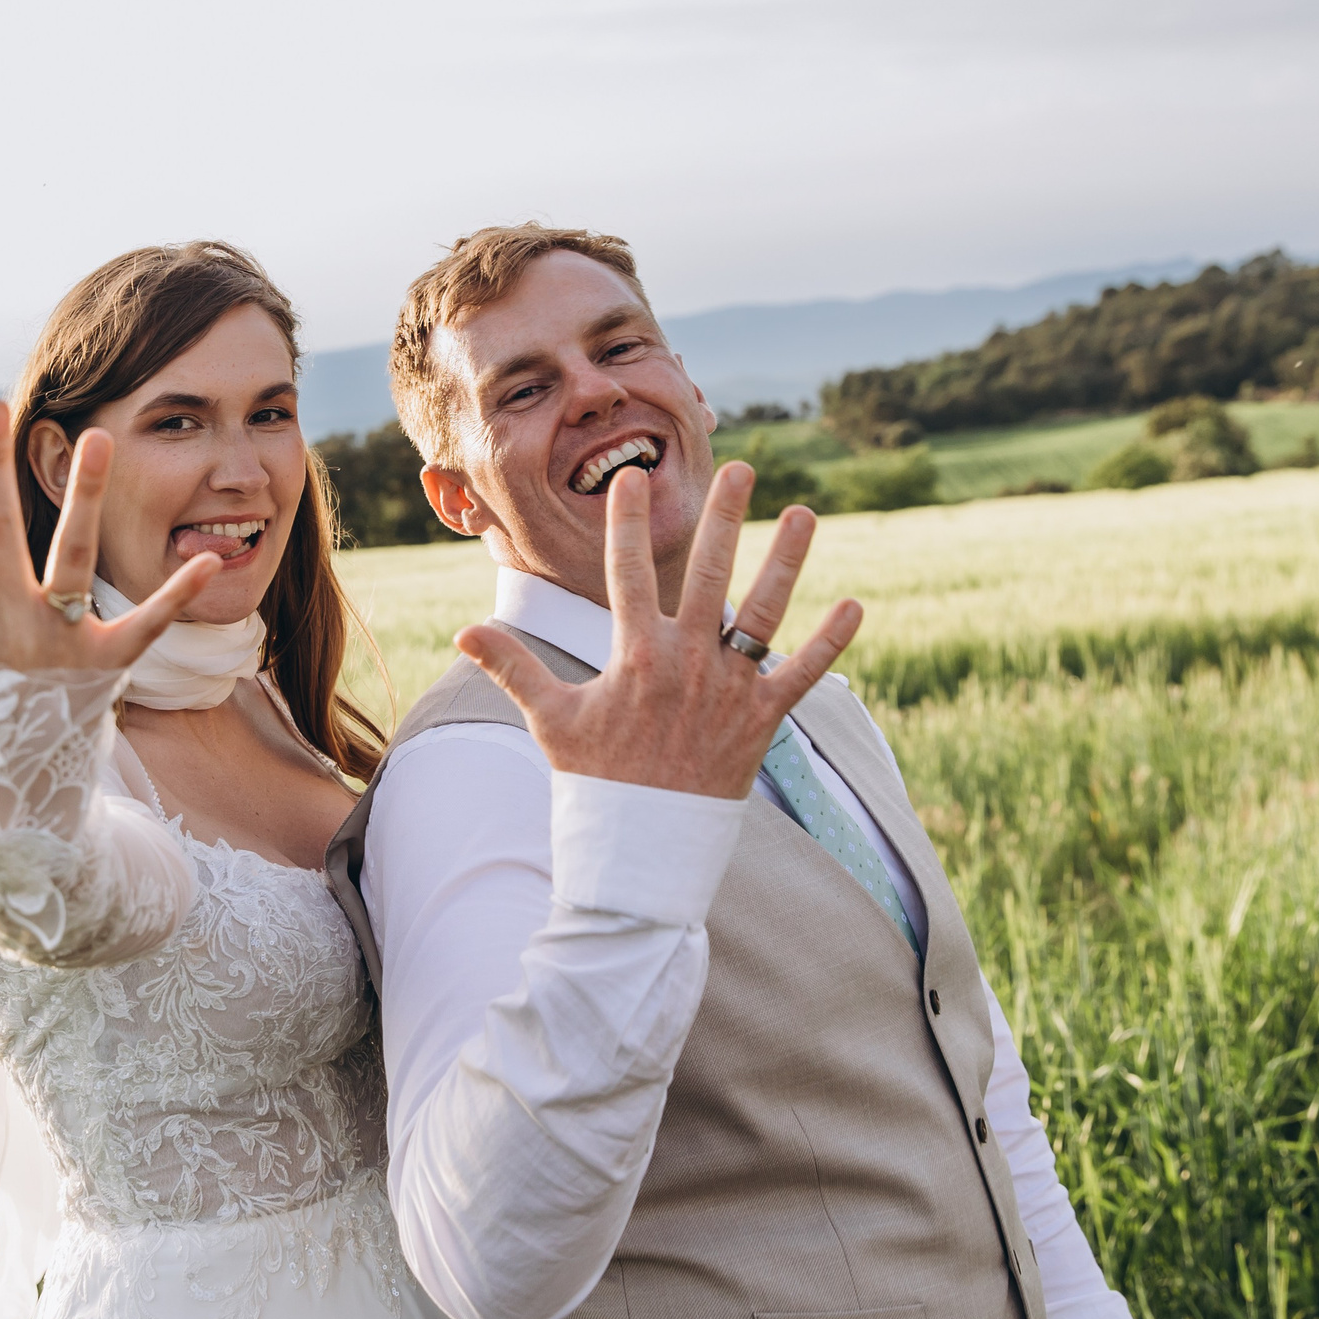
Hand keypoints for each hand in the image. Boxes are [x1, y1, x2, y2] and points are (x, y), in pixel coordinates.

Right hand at [455, 463, 861, 797]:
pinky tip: (854, 606)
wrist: (642, 849)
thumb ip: (513, 667)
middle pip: (710, 574)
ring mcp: (728, 690)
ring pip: (763, 611)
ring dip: (786, 560)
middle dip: (725, 517)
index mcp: (635, 657)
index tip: (630, 478)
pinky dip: (830, 643)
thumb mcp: (550, 720)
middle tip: (741, 469)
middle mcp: (687, 664)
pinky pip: (803, 675)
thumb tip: (464, 631)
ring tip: (804, 513)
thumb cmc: (593, 781)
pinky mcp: (761, 721)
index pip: (628, 573)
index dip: (627, 523)